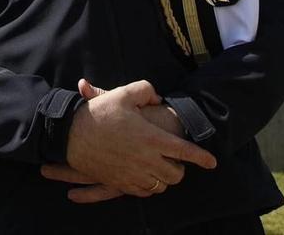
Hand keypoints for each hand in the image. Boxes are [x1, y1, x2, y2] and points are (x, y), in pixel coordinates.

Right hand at [38, 79, 214, 202]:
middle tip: (174, 159)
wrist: (71, 135)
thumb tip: (157, 97)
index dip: (202, 158)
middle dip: (180, 168)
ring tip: (159, 166)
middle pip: (176, 175)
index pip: (185, 152)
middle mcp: (146, 160)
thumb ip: (146, 91)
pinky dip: (148, 186)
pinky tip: (144, 175)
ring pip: (160, 186)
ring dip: (164, 178)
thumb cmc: (99, 113)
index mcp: (151, 139)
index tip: (212, 162)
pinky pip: (143, 192)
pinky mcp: (120, 183)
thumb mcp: (123, 93)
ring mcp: (133, 174)